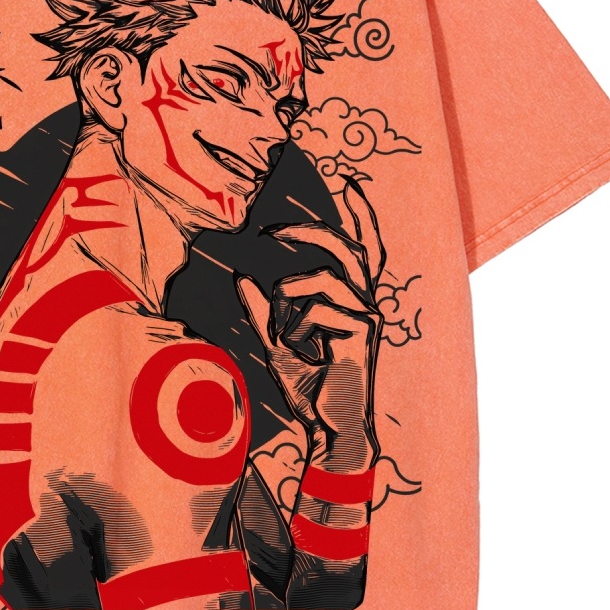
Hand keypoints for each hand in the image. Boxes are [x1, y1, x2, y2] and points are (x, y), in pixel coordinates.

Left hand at [237, 179, 383, 471]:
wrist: (328, 428)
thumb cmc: (310, 387)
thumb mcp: (276, 342)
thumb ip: (261, 309)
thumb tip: (242, 277)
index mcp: (351, 301)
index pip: (364, 249)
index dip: (361, 215)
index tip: (350, 181)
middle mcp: (365, 303)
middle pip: (346, 248)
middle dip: (308, 230)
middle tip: (270, 229)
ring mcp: (368, 316)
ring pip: (321, 279)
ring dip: (288, 301)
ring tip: (284, 335)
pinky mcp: (363, 332)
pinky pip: (315, 309)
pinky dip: (295, 328)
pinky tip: (301, 352)